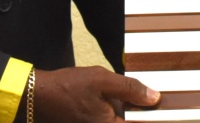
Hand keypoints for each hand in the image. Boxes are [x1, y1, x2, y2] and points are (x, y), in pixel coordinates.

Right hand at [33, 66, 158, 122]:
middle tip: (150, 100)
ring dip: (126, 111)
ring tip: (139, 100)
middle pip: (126, 121)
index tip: (161, 109)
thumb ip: (130, 89)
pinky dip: (114, 112)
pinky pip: (108, 120)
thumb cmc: (68, 87)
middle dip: (137, 112)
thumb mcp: (102, 80)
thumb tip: (154, 97)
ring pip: (117, 120)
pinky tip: (115, 102)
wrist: (38, 96)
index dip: (150, 117)